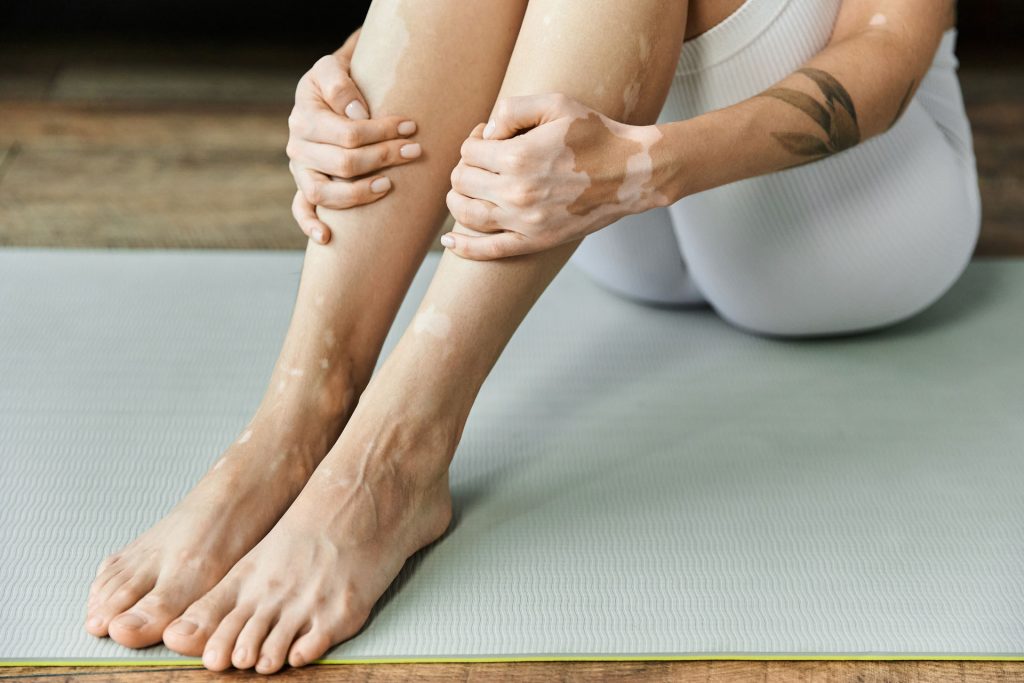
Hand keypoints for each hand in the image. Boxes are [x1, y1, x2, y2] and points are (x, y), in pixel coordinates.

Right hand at [287, 32, 422, 243]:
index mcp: (305, 117)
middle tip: (414, 152)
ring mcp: (300, 170)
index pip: (348, 133)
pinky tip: (327, 238)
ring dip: (359, 193)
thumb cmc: (337, 79)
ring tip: (388, 185)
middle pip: (343, 163)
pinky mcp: (304, 185)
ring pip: (324, 192)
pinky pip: (301, 209)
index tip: (411, 128)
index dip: (382, 132)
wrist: (326, 89)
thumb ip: (339, 83)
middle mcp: (298, 146)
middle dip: (383, 158)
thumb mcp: (332, 67)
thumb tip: (356, 112)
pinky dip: (310, 224)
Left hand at [442, 93, 666, 259]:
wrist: (630, 174)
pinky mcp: (534, 242)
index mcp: (518, 157)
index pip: (469, 150)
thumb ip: (513, 108)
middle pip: (461, 180)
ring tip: (470, 188)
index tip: (491, 137)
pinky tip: (450, 240)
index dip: (475, 140)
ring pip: (465, 213)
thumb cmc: (595, 134)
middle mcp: (516, 192)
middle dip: (466, 166)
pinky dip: (463, 247)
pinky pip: (488, 250)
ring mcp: (524, 222)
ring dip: (458, 198)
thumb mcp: (556, 104)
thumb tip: (486, 133)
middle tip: (485, 160)